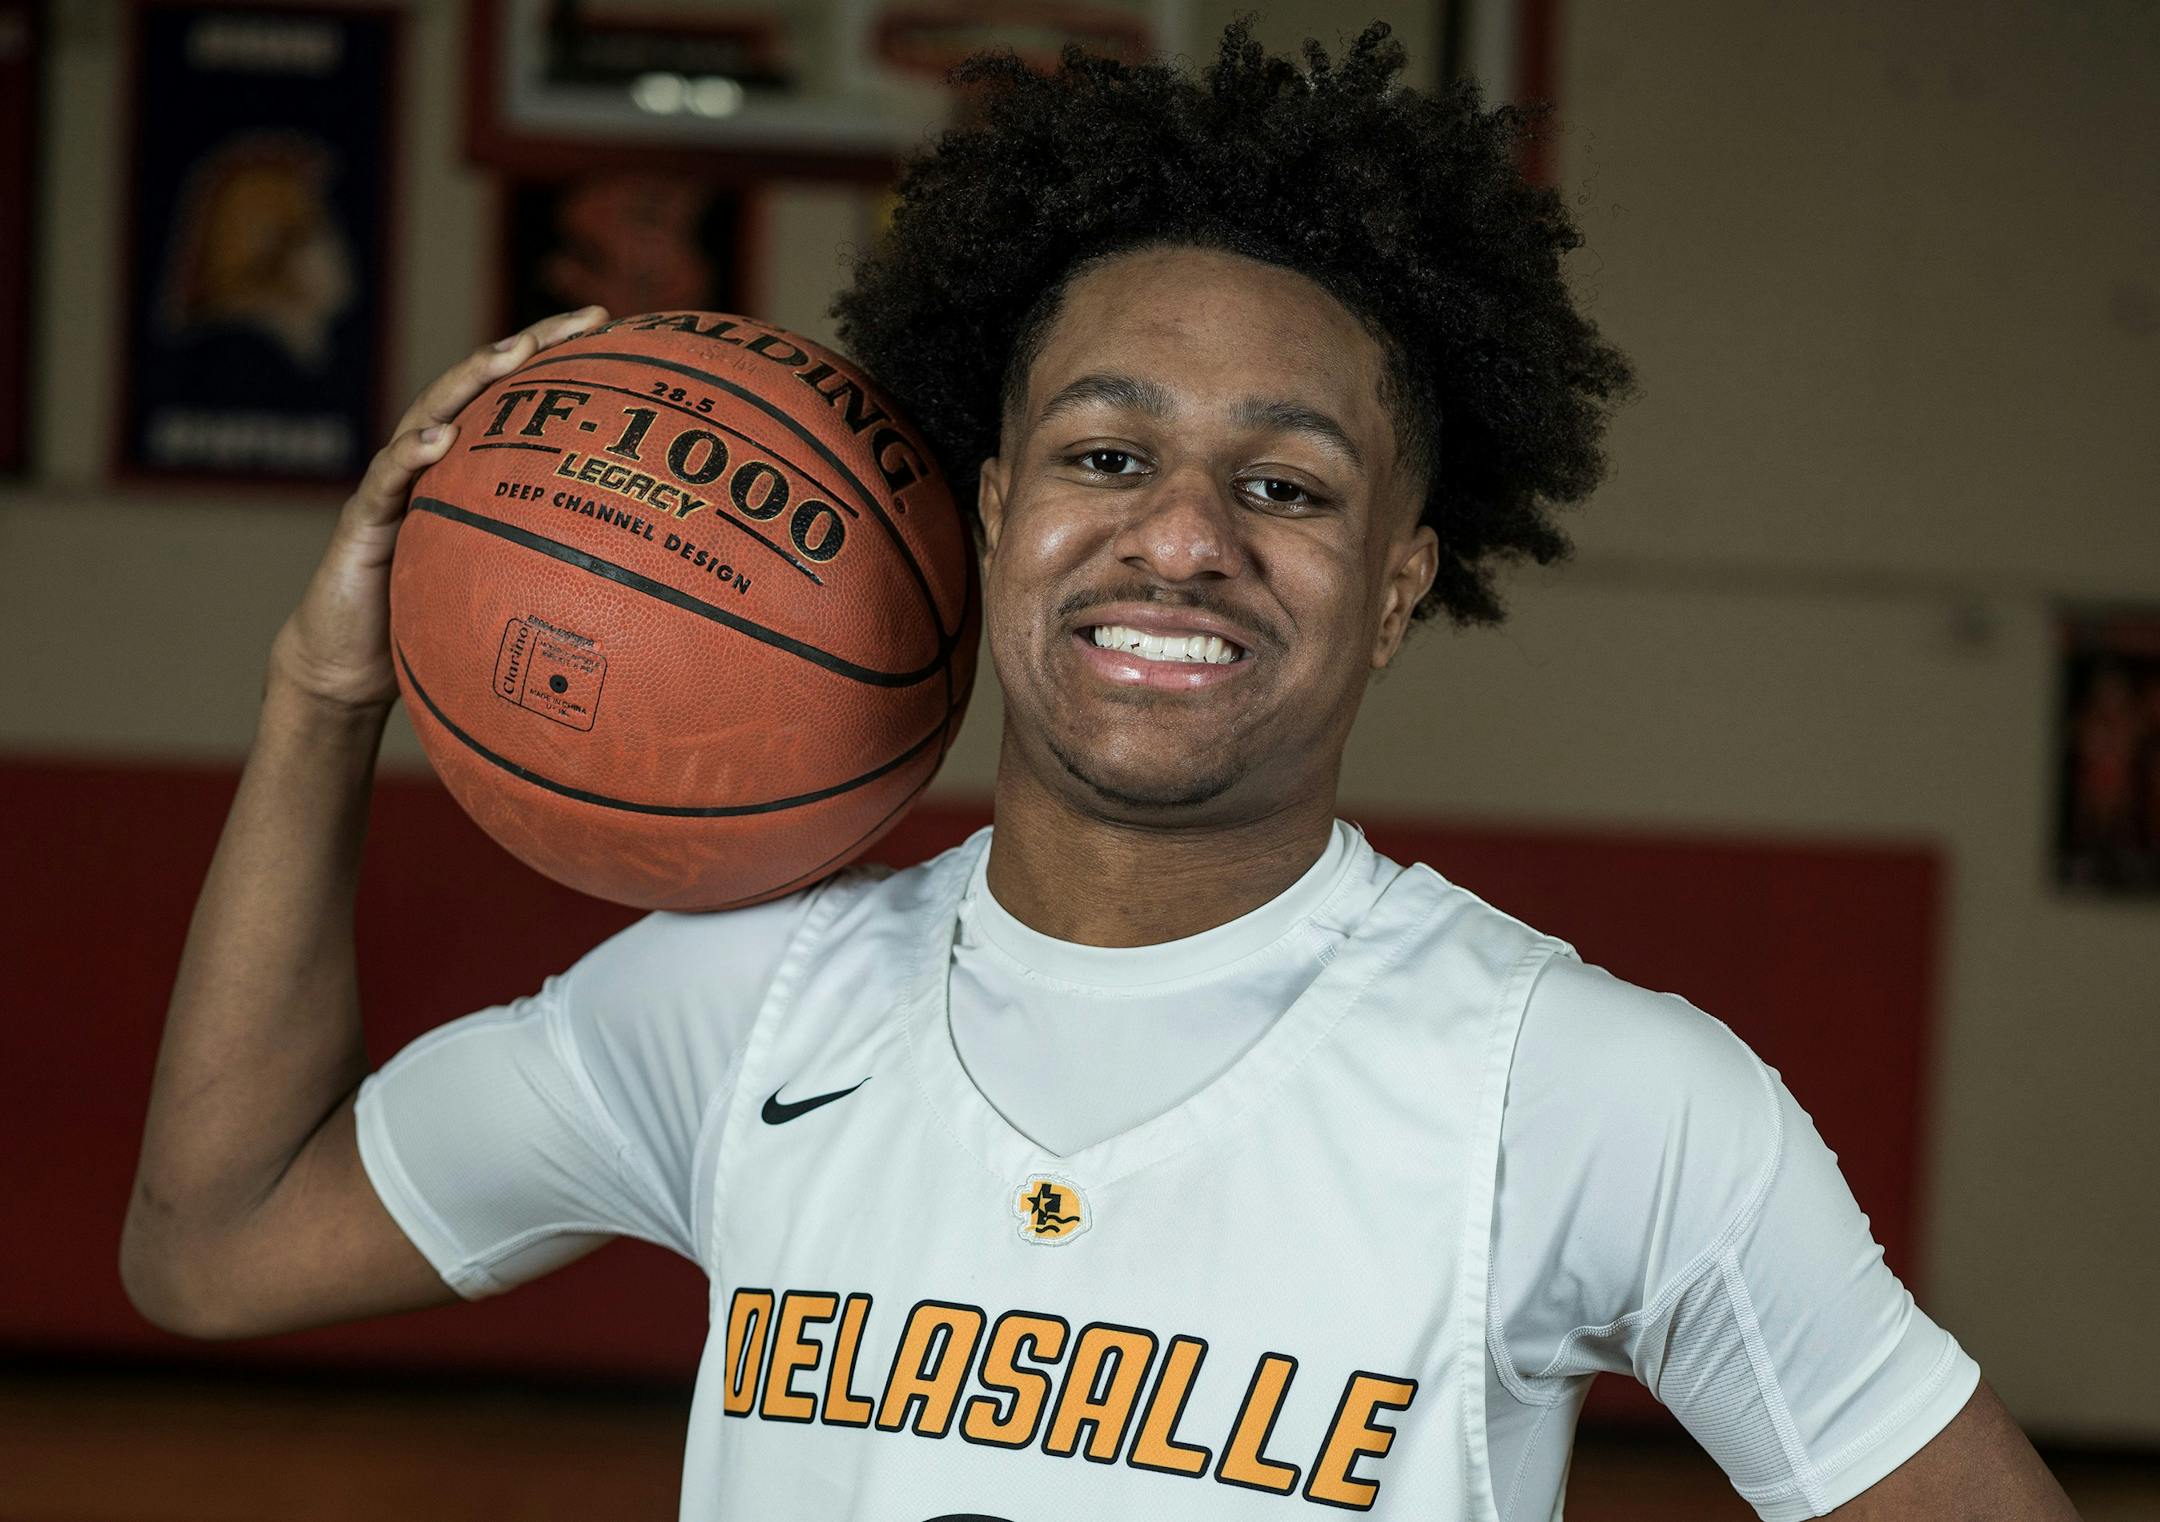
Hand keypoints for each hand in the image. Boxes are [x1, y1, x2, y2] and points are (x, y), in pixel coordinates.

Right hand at [267, 306, 609, 712]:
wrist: (350, 663)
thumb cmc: (432, 620)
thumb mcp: (504, 584)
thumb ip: (552, 562)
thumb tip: (641, 573)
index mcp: (466, 469)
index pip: (514, 400)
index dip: (559, 358)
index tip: (612, 326)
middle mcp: (430, 462)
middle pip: (479, 386)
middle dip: (531, 344)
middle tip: (585, 320)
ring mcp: (393, 484)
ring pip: (430, 413)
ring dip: (472, 379)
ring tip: (514, 353)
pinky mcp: (362, 520)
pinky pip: (387, 479)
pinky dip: (412, 453)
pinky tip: (440, 437)